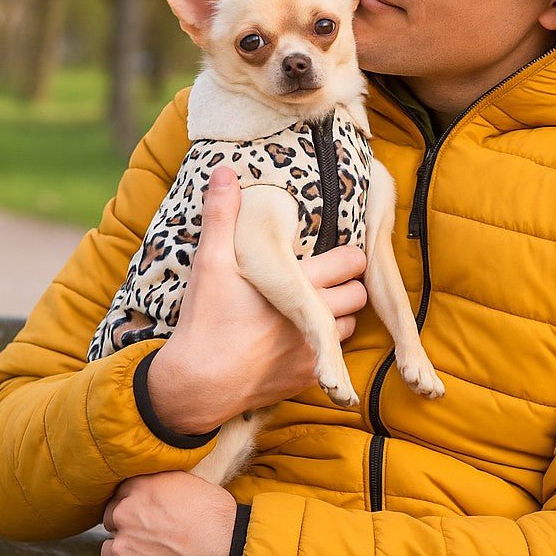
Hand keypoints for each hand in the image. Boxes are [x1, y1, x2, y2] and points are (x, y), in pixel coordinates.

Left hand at [100, 472, 235, 555]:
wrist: (228, 554)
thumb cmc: (218, 518)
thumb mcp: (192, 484)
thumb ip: (162, 484)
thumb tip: (155, 489)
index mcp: (142, 487)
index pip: (120, 493)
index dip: (133, 504)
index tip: (144, 513)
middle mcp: (126, 514)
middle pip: (109, 519)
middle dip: (125, 527)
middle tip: (147, 536)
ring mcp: (122, 547)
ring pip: (108, 550)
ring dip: (123, 554)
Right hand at [148, 165, 368, 433]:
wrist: (195, 384)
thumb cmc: (205, 319)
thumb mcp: (210, 262)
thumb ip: (221, 215)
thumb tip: (225, 171)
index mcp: (298, 286)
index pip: (353, 261)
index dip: (347, 255)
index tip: (331, 254)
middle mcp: (315, 318)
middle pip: (359, 294)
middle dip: (347, 285)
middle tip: (324, 280)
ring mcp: (315, 351)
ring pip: (350, 325)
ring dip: (338, 315)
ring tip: (312, 307)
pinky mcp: (308, 377)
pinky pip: (333, 355)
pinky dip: (324, 345)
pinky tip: (299, 335)